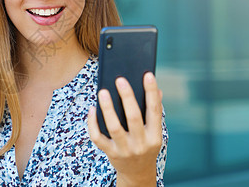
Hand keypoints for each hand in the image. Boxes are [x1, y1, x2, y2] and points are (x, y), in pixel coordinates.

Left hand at [87, 72, 162, 186]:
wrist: (138, 173)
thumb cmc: (145, 145)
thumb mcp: (154, 132)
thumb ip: (154, 111)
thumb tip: (155, 89)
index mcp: (155, 135)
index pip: (155, 110)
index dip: (152, 92)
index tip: (147, 75)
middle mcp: (141, 143)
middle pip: (134, 117)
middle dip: (127, 97)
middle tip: (120, 79)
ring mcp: (125, 150)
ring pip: (114, 127)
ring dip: (107, 109)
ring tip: (102, 92)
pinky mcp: (110, 153)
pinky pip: (98, 137)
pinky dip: (93, 123)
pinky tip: (92, 109)